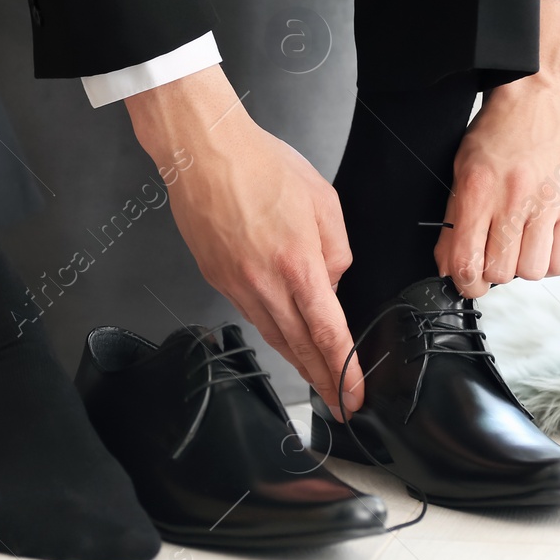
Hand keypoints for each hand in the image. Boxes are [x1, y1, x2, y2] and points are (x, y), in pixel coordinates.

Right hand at [125, 66, 362, 418]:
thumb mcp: (323, 201)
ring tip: (316, 382)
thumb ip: (336, 249)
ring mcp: (236, 284)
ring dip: (298, 363)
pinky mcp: (217, 278)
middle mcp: (264, 282)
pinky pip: (250, 314)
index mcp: (298, 263)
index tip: (355, 396)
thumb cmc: (261, 165)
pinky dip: (271, 333)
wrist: (204, 154)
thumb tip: (333, 283)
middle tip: (340, 405)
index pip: (327, 332)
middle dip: (323, 381)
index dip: (344, 370)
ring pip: (273, 335)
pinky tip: (282, 339)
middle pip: (298, 346)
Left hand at [435, 0, 559, 297]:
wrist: (540, 94)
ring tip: (516, 247)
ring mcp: (547, 204)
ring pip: (531, 271)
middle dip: (489, 275)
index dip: (462, 282)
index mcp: (478, 190)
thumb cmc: (497, 131)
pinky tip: (539, 245)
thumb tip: (450, 264)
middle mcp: (513, 200)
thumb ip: (455, 216)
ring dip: (520, 267)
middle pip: (499, 272)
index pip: (466, 261)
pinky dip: (549, 262)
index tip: (463, 281)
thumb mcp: (462, 167)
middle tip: (489, 259)